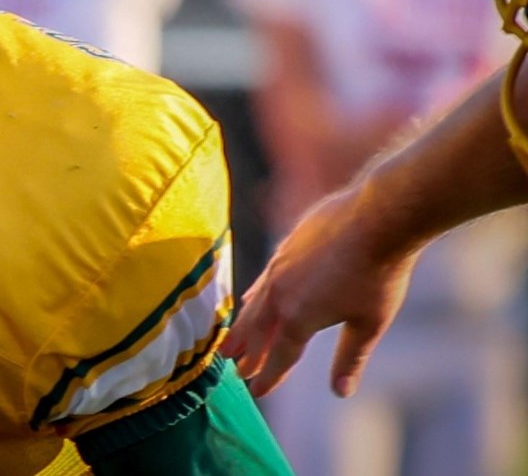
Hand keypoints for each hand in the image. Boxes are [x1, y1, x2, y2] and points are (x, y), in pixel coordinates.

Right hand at [220, 187, 418, 398]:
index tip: (256, 393)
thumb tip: (341, 392)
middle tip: (235, 371)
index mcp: (299, 318)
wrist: (377, 218)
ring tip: (232, 341)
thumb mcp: (369, 323)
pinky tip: (249, 298)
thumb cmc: (378, 274)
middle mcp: (280, 295)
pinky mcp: (285, 248)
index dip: (268, 377)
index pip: (279, 356)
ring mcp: (279, 268)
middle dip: (246, 353)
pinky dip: (253, 295)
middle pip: (258, 331)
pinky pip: (262, 279)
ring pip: (255, 304)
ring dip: (244, 327)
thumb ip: (349, 358)